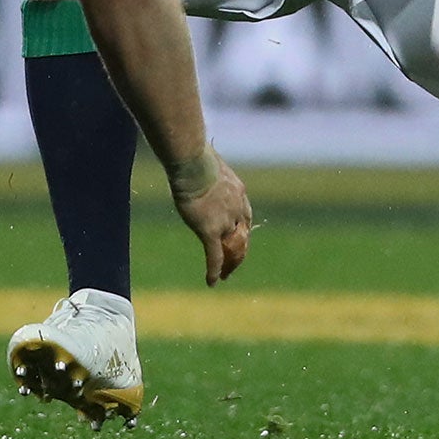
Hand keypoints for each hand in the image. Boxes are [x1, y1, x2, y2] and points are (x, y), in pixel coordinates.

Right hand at [169, 146, 251, 285]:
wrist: (194, 163)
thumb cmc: (196, 156)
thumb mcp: (208, 161)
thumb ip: (207, 168)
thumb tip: (196, 156)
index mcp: (238, 192)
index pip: (244, 216)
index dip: (241, 230)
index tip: (237, 238)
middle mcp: (237, 209)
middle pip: (242, 236)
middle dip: (239, 252)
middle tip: (234, 264)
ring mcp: (225, 221)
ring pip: (230, 249)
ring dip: (229, 264)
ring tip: (225, 275)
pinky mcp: (210, 231)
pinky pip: (214, 256)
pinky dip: (214, 270)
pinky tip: (212, 282)